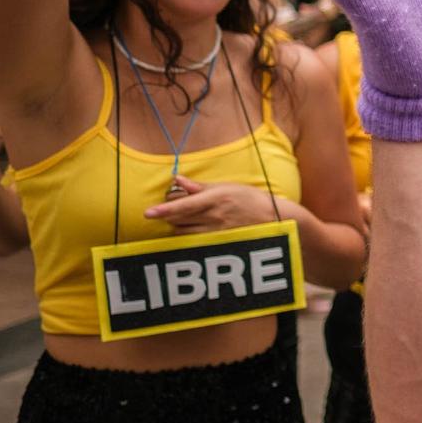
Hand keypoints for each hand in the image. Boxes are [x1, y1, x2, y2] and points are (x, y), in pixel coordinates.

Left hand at [144, 177, 282, 232]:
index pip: (184, 205)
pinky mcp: (218, 242)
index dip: (164, 209)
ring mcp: (216, 231)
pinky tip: (191, 230)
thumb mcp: (226, 187)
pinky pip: (193, 241)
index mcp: (215, 198)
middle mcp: (214, 216)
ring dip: (177, 225)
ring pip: (183, 232)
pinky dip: (187, 235)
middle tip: (174, 209)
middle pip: (178, 220)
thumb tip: (177, 180)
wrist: (273, 218)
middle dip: (170, 215)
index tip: (148, 213)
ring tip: (187, 218)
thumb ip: (200, 186)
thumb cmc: (249, 199)